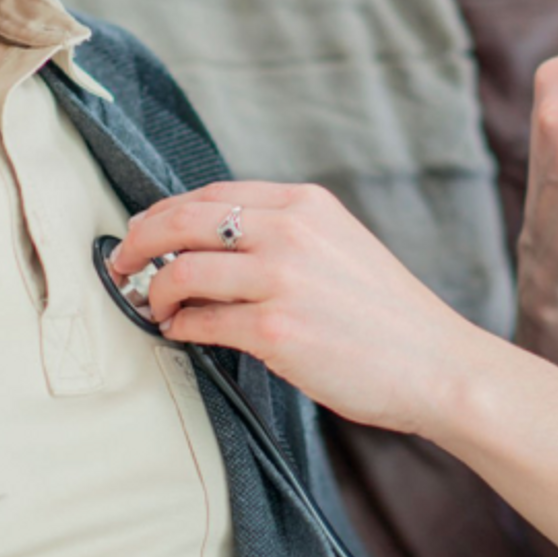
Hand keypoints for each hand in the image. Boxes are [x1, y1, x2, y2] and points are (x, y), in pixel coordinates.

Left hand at [108, 181, 484, 436]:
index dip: (165, 212)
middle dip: (138, 241)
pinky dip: (180, 327)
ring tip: (153, 305)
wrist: (436, 363)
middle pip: (182, 220)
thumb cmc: (387, 313)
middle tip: (121, 263)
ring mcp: (281, 279)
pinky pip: (202, 323)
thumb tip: (210, 246)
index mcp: (305, 204)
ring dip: (155, 290)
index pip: (211, 193)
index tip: (144, 230)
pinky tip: (180, 333)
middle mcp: (290, 231)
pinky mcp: (276, 329)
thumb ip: (284, 234)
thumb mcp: (339, 245)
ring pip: (182, 270)